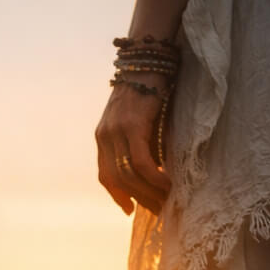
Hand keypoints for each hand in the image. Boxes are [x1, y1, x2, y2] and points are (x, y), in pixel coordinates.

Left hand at [95, 79, 170, 215]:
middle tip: (159, 210)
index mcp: (102, 136)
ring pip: (129, 174)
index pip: (105, 175)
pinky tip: (167, 185)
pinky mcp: (132, 126)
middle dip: (139, 198)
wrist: (148, 60)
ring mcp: (116, 130)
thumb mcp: (137, 121)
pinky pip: (141, 162)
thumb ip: (138, 144)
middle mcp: (104, 135)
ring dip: (149, 192)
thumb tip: (152, 173)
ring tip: (166, 201)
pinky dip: (154, 178)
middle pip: (118, 179)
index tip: (130, 209)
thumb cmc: (149, 90)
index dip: (118, 196)